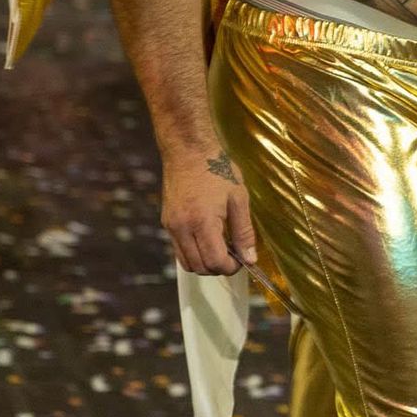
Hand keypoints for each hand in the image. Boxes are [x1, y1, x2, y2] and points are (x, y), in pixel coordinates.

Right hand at [161, 148, 256, 276]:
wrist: (189, 149)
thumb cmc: (217, 169)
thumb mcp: (238, 197)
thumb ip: (244, 231)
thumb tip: (250, 258)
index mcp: (202, 221)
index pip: (214, 261)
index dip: (231, 267)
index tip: (242, 260)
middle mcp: (182, 228)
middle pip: (199, 267)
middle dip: (218, 267)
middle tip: (233, 254)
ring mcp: (171, 226)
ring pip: (187, 262)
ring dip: (204, 263)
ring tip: (220, 246)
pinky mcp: (166, 222)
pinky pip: (179, 249)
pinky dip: (193, 253)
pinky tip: (207, 238)